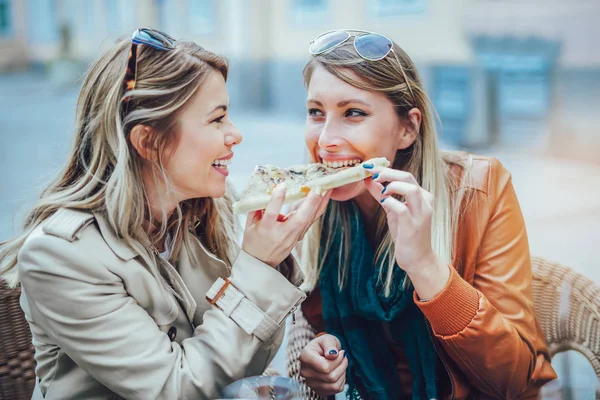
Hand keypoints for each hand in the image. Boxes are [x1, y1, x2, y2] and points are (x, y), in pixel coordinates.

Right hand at [242, 186, 330, 266]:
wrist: (261, 262)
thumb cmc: (254, 240)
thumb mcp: (249, 223)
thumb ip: (256, 206)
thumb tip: (267, 186)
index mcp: (266, 230)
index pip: (272, 214)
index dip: (277, 200)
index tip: (282, 186)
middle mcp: (282, 234)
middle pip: (299, 219)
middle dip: (310, 202)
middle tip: (318, 186)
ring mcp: (293, 237)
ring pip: (309, 219)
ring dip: (320, 203)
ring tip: (328, 187)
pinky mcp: (300, 236)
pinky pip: (311, 221)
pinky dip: (319, 208)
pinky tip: (325, 197)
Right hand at [299, 334, 347, 396]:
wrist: (321, 352)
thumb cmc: (324, 345)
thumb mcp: (328, 339)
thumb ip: (330, 345)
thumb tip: (333, 355)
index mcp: (305, 357)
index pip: (325, 367)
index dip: (337, 361)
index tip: (341, 353)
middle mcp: (305, 372)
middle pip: (330, 377)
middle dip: (342, 366)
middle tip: (343, 358)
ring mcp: (310, 383)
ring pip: (334, 385)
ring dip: (342, 374)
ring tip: (342, 364)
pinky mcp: (317, 390)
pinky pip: (335, 390)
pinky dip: (341, 381)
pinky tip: (338, 372)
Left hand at [364, 167, 449, 298]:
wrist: (418, 259)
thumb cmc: (406, 234)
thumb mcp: (393, 211)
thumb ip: (382, 195)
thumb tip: (368, 180)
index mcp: (421, 196)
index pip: (405, 176)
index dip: (386, 169)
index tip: (369, 167)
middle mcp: (424, 202)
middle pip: (408, 177)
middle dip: (387, 172)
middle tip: (370, 173)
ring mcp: (421, 214)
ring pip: (410, 189)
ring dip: (392, 185)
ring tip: (380, 189)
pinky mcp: (414, 226)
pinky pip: (402, 209)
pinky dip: (391, 202)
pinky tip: (383, 202)